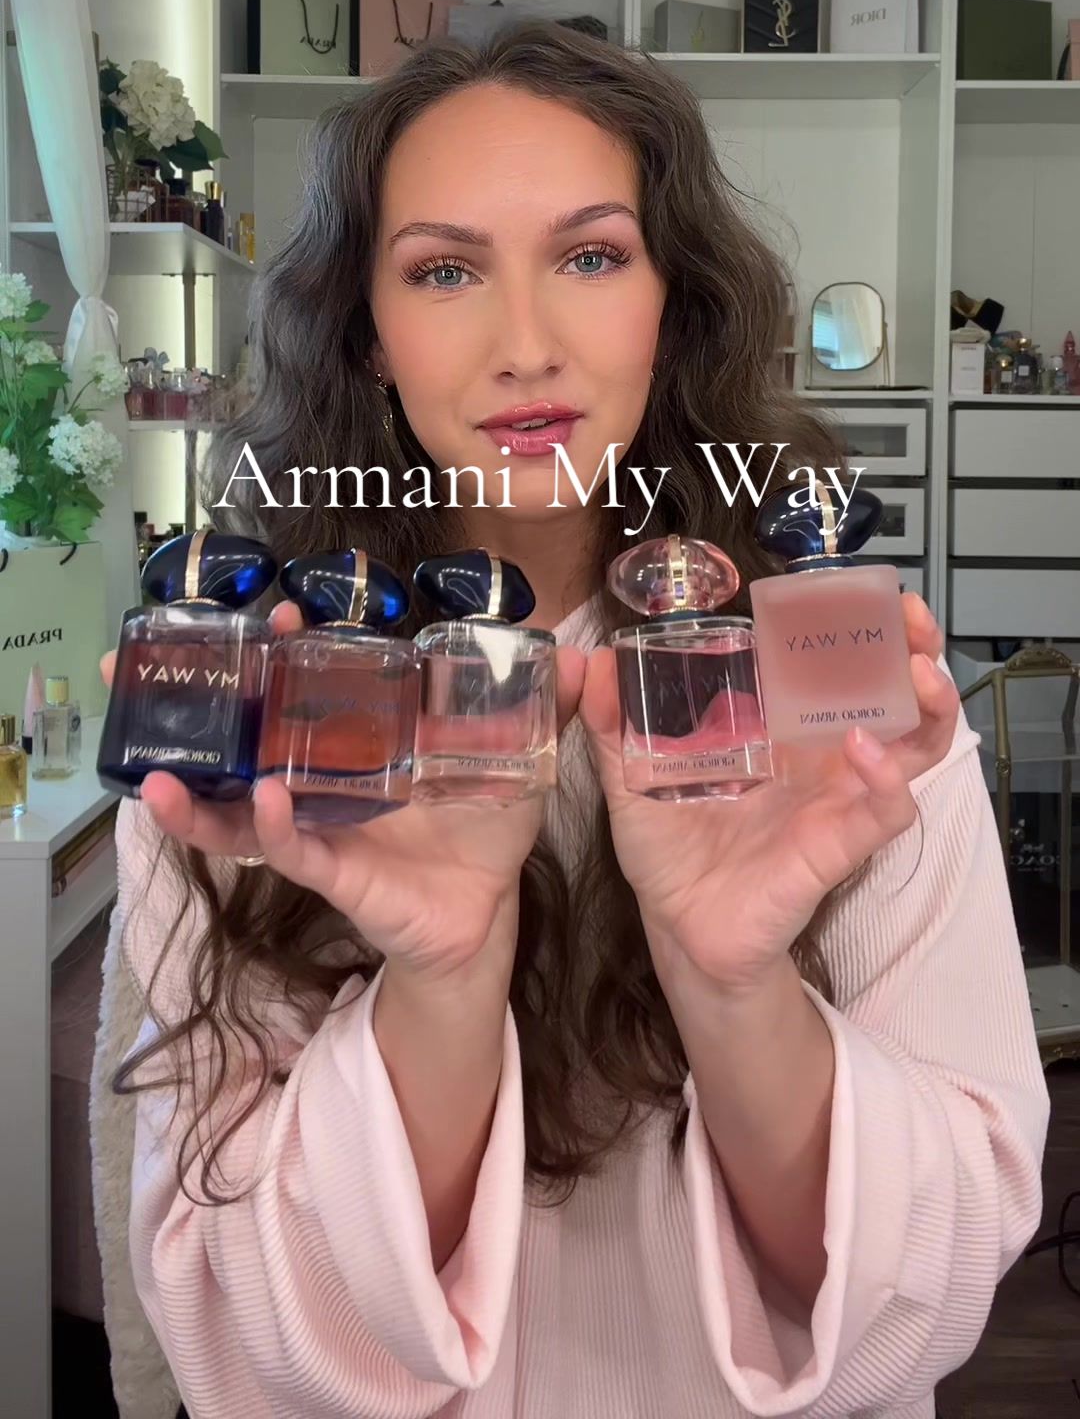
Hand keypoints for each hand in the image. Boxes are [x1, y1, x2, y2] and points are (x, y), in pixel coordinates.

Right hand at [101, 613, 586, 977]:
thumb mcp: (517, 758)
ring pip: (239, 807)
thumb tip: (583, 653)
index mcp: (354, 742)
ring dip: (196, 791)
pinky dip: (272, 830)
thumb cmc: (486, 828)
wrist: (489, 912)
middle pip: (239, 738)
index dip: (277, 649)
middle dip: (189, 710)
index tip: (269, 611)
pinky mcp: (335, 874)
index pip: (299, 684)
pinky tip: (260, 801)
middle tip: (132, 668)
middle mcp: (318, 781)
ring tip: (162, 772)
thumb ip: (548, 706)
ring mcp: (317, 828)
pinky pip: (292, 852)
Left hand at [578, 592, 958, 994]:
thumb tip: (593, 660)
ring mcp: (838, 798)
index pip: (835, 665)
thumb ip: (613, 723)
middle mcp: (821, 757)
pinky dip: (886, 777)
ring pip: (914, 746)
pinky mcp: (839, 845)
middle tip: (912, 620)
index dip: (861, 628)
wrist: (678, 929)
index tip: (869, 591)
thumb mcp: (631, 779)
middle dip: (914, 651)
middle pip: (892, 693)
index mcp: (782, 730)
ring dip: (926, 706)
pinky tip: (863, 747)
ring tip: (919, 673)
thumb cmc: (669, 851)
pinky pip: (885, 811)